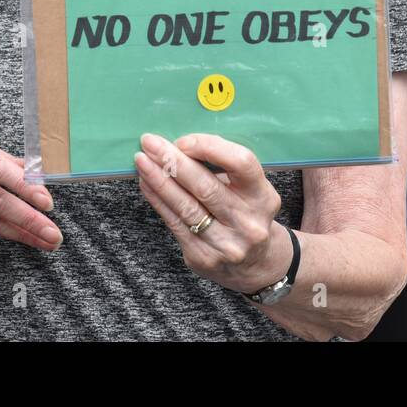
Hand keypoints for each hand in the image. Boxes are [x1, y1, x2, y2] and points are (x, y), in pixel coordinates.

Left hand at [135, 132, 288, 295]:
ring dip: (159, 180)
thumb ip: (224, 168)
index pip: (241, 163)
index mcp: (264, 197)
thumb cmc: (246, 214)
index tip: (183, 141)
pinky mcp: (203, 258)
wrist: (256, 265)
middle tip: (150, 143)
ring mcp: (226, 244)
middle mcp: (248, 223)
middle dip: (173, 161)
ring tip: (142, 161)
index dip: (210, 148)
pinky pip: (175, 223)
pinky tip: (147, 183)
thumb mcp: (249, 190)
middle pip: (206, 186)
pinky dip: (158, 200)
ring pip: (186, 206)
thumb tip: (180, 145)